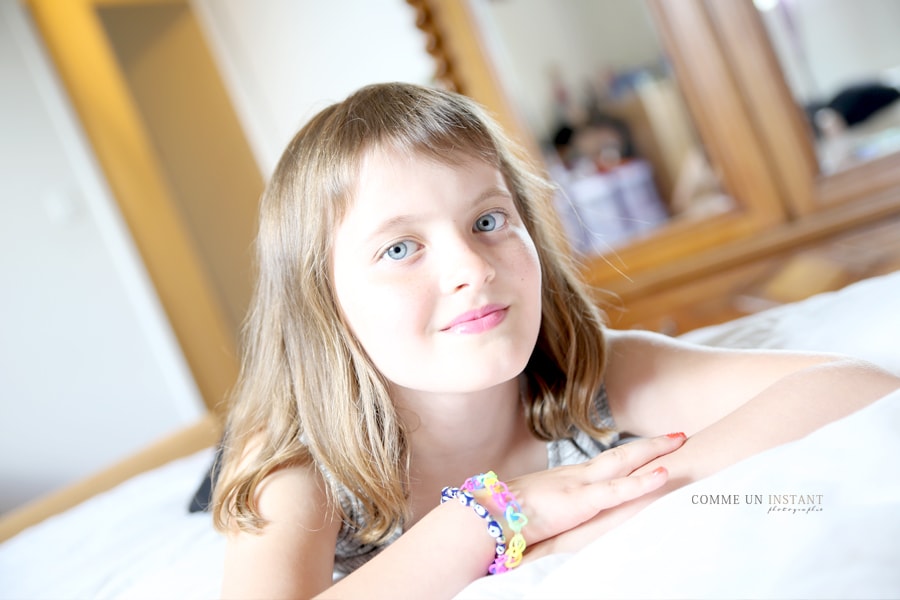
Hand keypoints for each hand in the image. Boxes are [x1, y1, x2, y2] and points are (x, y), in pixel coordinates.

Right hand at [477, 433, 685, 547]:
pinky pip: (619, 489)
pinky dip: (643, 481)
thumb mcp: (528, 512)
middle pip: (620, 455)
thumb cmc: (499, 517)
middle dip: (650, 444)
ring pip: (624, 462)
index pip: (604, 464)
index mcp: (564, 481)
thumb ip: (545, 513)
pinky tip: (664, 472)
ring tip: (680, 440)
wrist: (484, 517)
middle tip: (677, 434)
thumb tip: (545, 521)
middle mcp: (574, 476)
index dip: (629, 455)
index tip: (649, 448)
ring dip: (653, 450)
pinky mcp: (580, 501)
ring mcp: (578, 485)